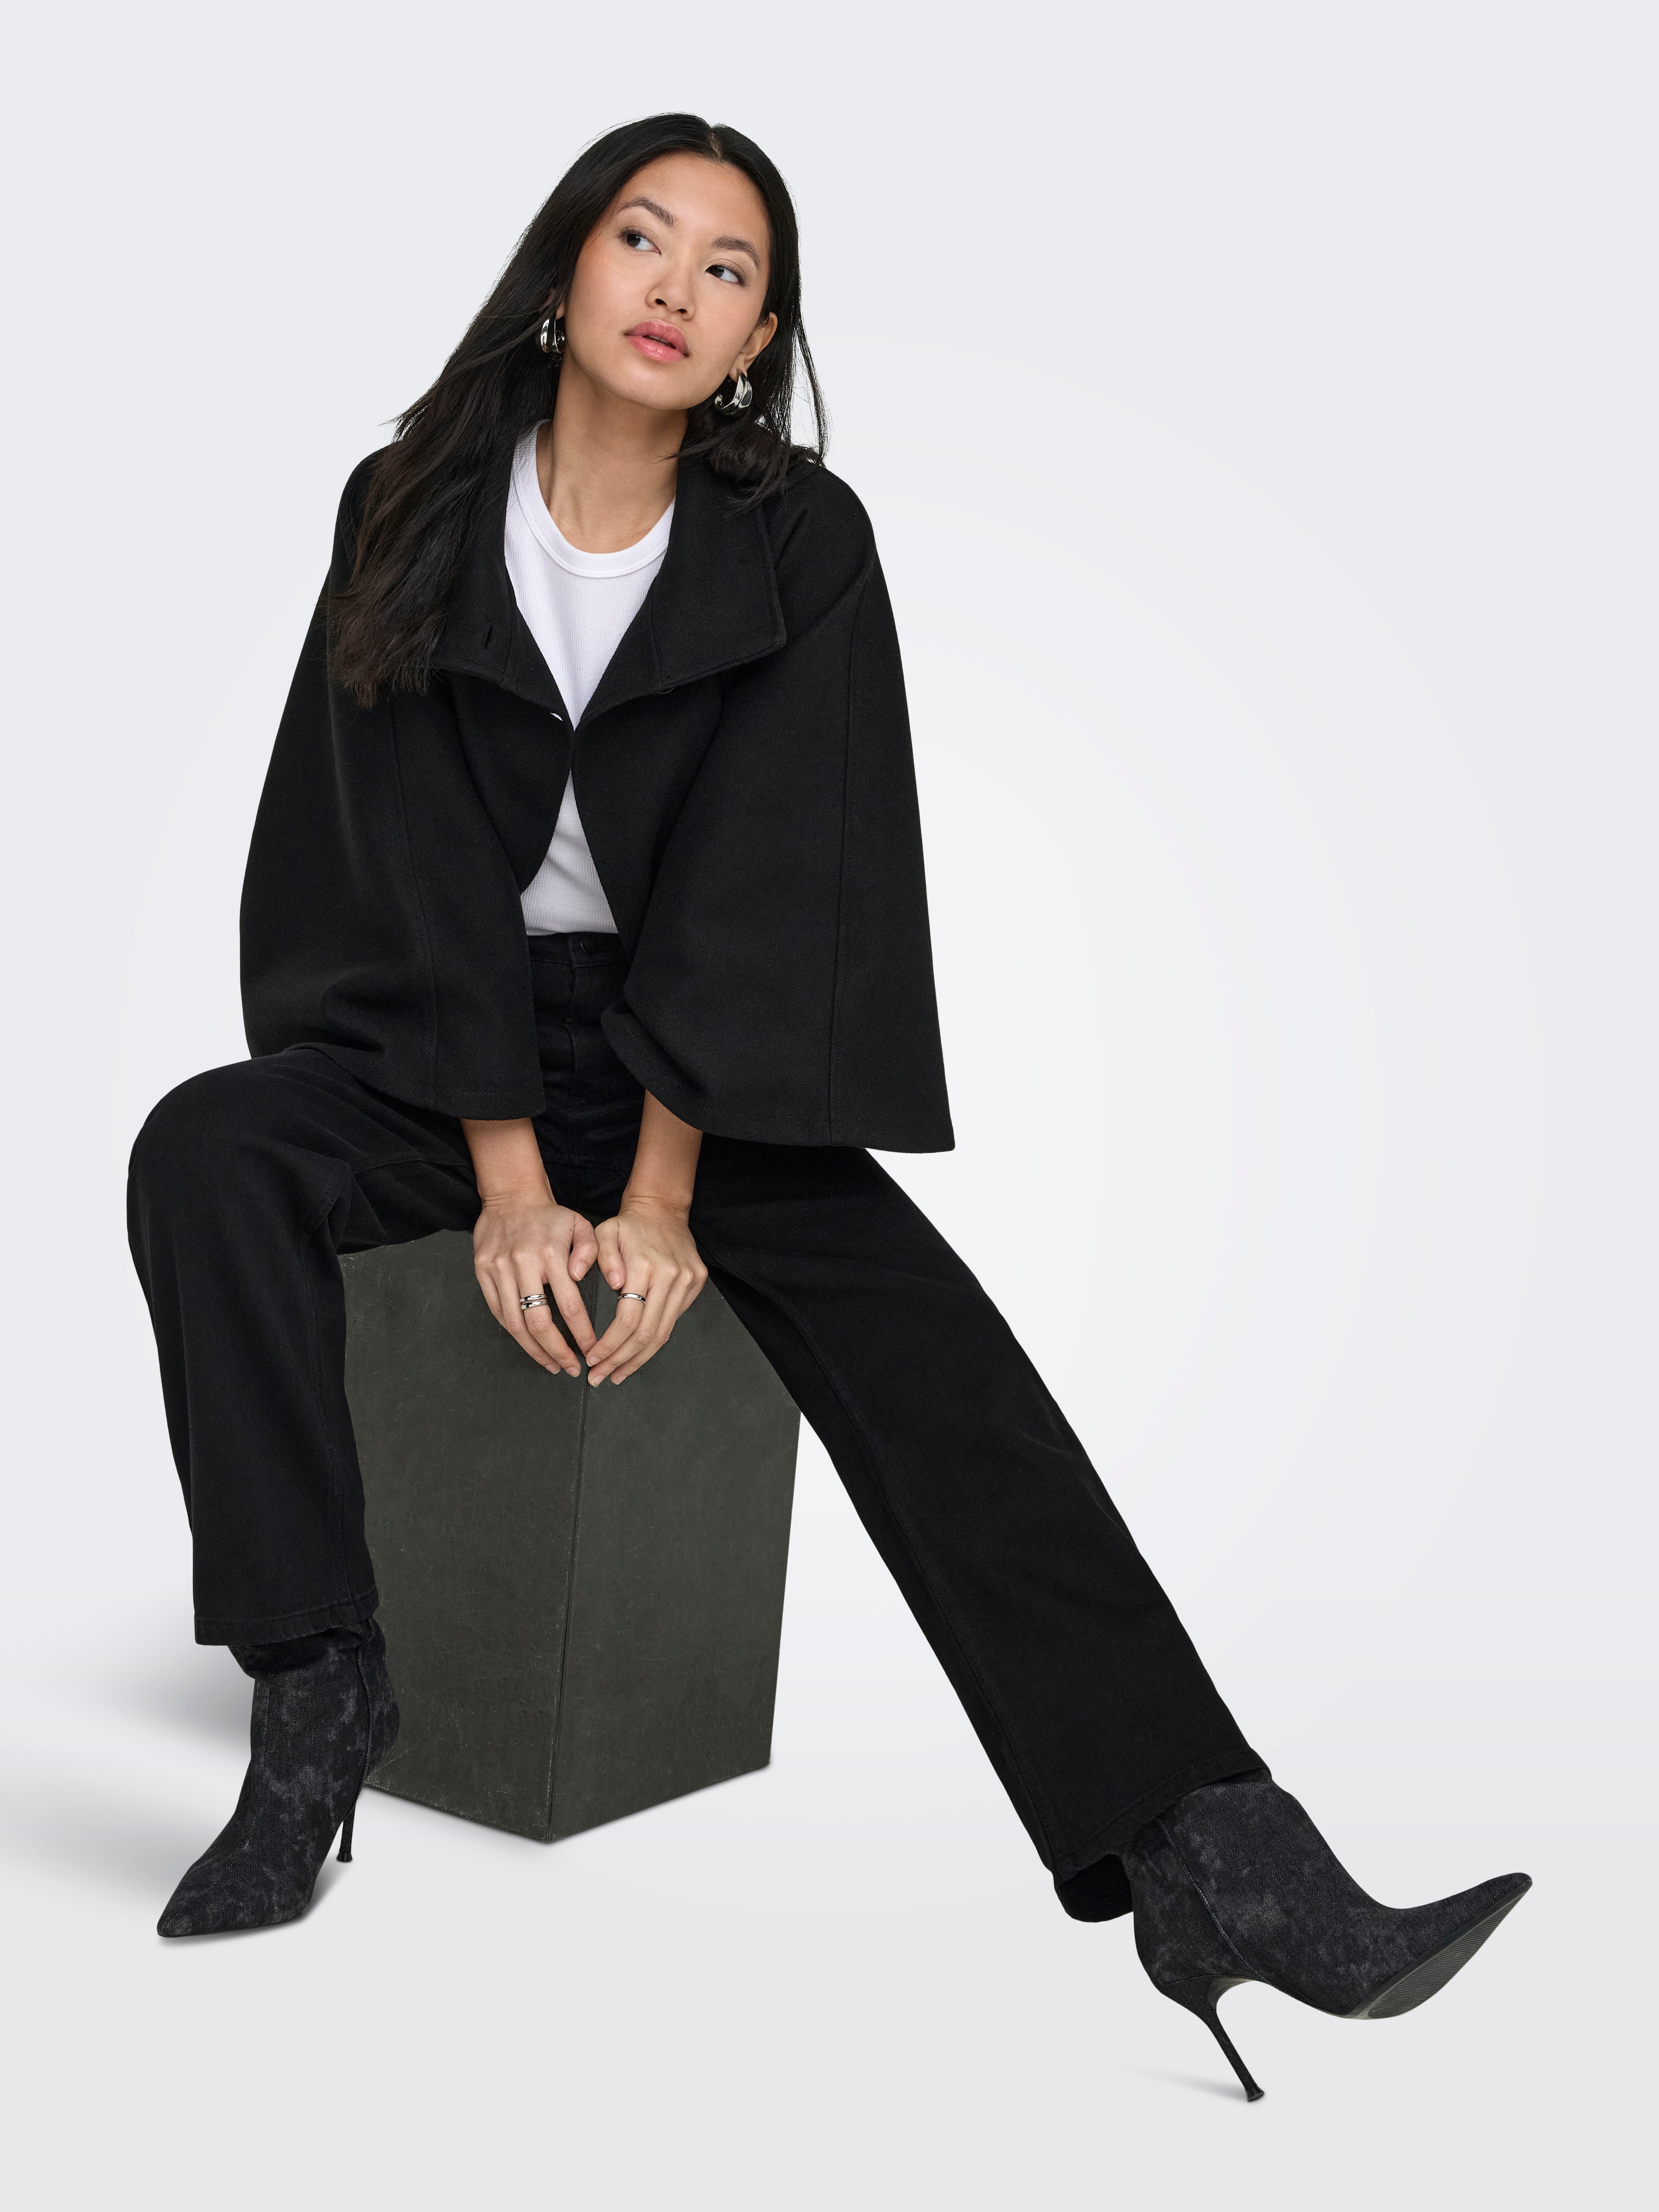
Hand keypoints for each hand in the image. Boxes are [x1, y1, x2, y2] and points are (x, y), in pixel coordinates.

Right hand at [472, 1196, 598, 1376]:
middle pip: (538, 1322)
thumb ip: (590, 1251)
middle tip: (571, 1368)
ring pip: (515, 1323)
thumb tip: (581, 1279)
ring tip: (550, 1364)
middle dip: (556, 1351)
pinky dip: (514, 1332)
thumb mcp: (580, 1224)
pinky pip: (498, 1311)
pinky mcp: (483, 1272)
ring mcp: (499, 1270)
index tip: (591, 1350)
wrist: (511, 1196)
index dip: (581, 1333)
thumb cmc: (550, 1216)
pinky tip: (529, 1344)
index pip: (569, 1305)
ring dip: (534, 1350)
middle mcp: (523, 1264)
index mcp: (550, 1254)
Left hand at [584, 1196, 707, 1384]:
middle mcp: (671, 1277)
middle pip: (646, 1333)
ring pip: (663, 1333)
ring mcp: (687, 1282)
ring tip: (617, 1375)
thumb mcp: (604, 1231)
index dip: (610, 1344)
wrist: (662, 1209)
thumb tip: (614, 1284)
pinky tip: (636, 1355)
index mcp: (646, 1265)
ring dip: (638, 1359)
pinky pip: (672, 1321)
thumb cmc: (628, 1224)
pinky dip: (653, 1342)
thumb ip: (600, 1256)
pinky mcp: (695, 1284)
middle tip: (600, 1377)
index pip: (628, 1318)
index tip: (592, 1359)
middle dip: (621, 1360)